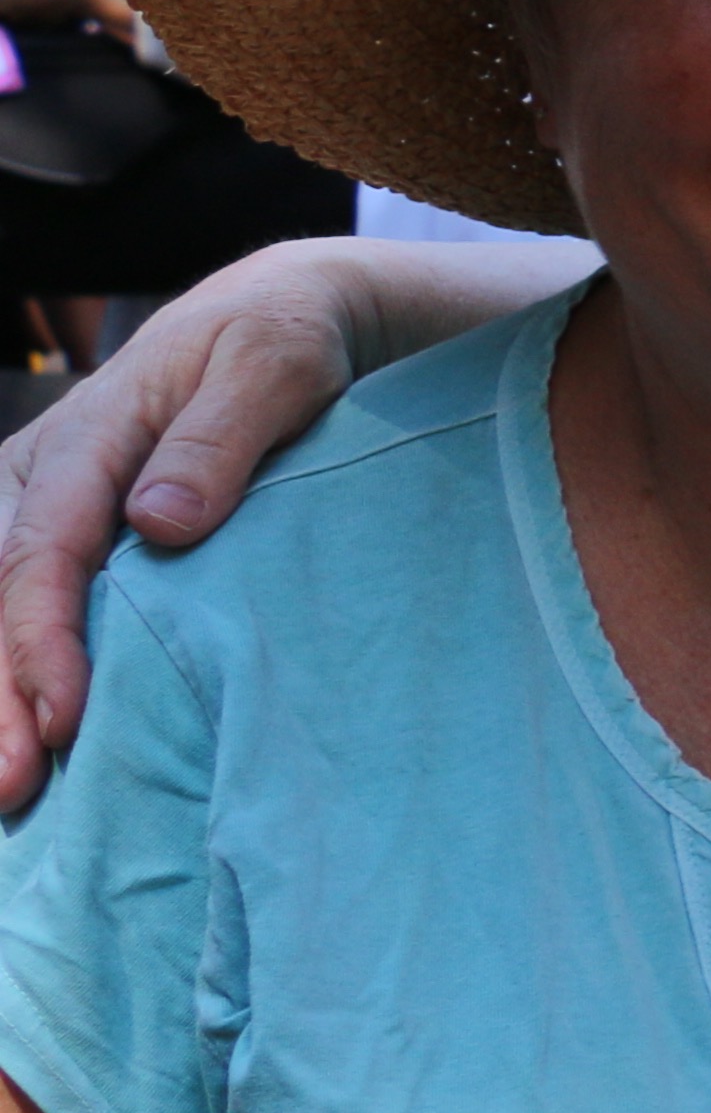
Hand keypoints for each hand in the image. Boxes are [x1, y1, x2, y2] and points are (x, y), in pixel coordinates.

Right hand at [0, 237, 579, 813]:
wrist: (270, 319)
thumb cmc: (281, 344)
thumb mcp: (276, 365)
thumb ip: (222, 437)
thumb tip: (160, 522)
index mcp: (83, 438)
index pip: (44, 553)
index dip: (45, 641)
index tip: (65, 721)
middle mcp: (33, 477)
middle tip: (13, 788)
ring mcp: (28, 509)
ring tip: (6, 793)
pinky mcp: (44, 537)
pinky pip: (7, 604)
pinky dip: (4, 673)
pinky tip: (11, 740)